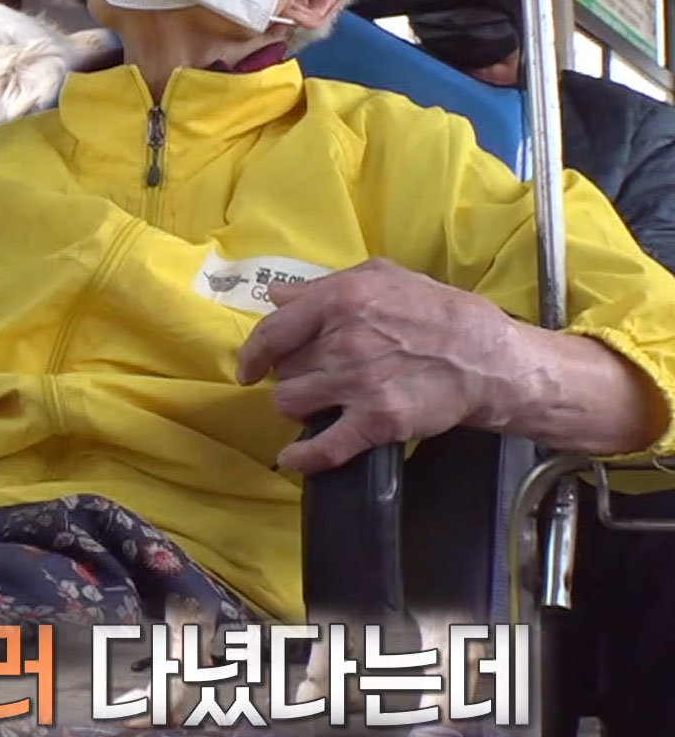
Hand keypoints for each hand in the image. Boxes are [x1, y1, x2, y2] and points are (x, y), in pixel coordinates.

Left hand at [236, 257, 516, 473]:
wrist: (488, 359)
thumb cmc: (436, 312)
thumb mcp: (383, 277)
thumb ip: (325, 285)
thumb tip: (277, 296)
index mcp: (341, 300)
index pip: (273, 331)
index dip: (253, 353)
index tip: (248, 367)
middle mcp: (344, 341)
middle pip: (283, 369)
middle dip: (292, 374)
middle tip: (313, 376)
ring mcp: (359, 383)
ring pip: (291, 403)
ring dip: (298, 405)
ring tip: (319, 401)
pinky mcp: (377, 421)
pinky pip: (323, 447)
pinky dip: (302, 457)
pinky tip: (291, 458)